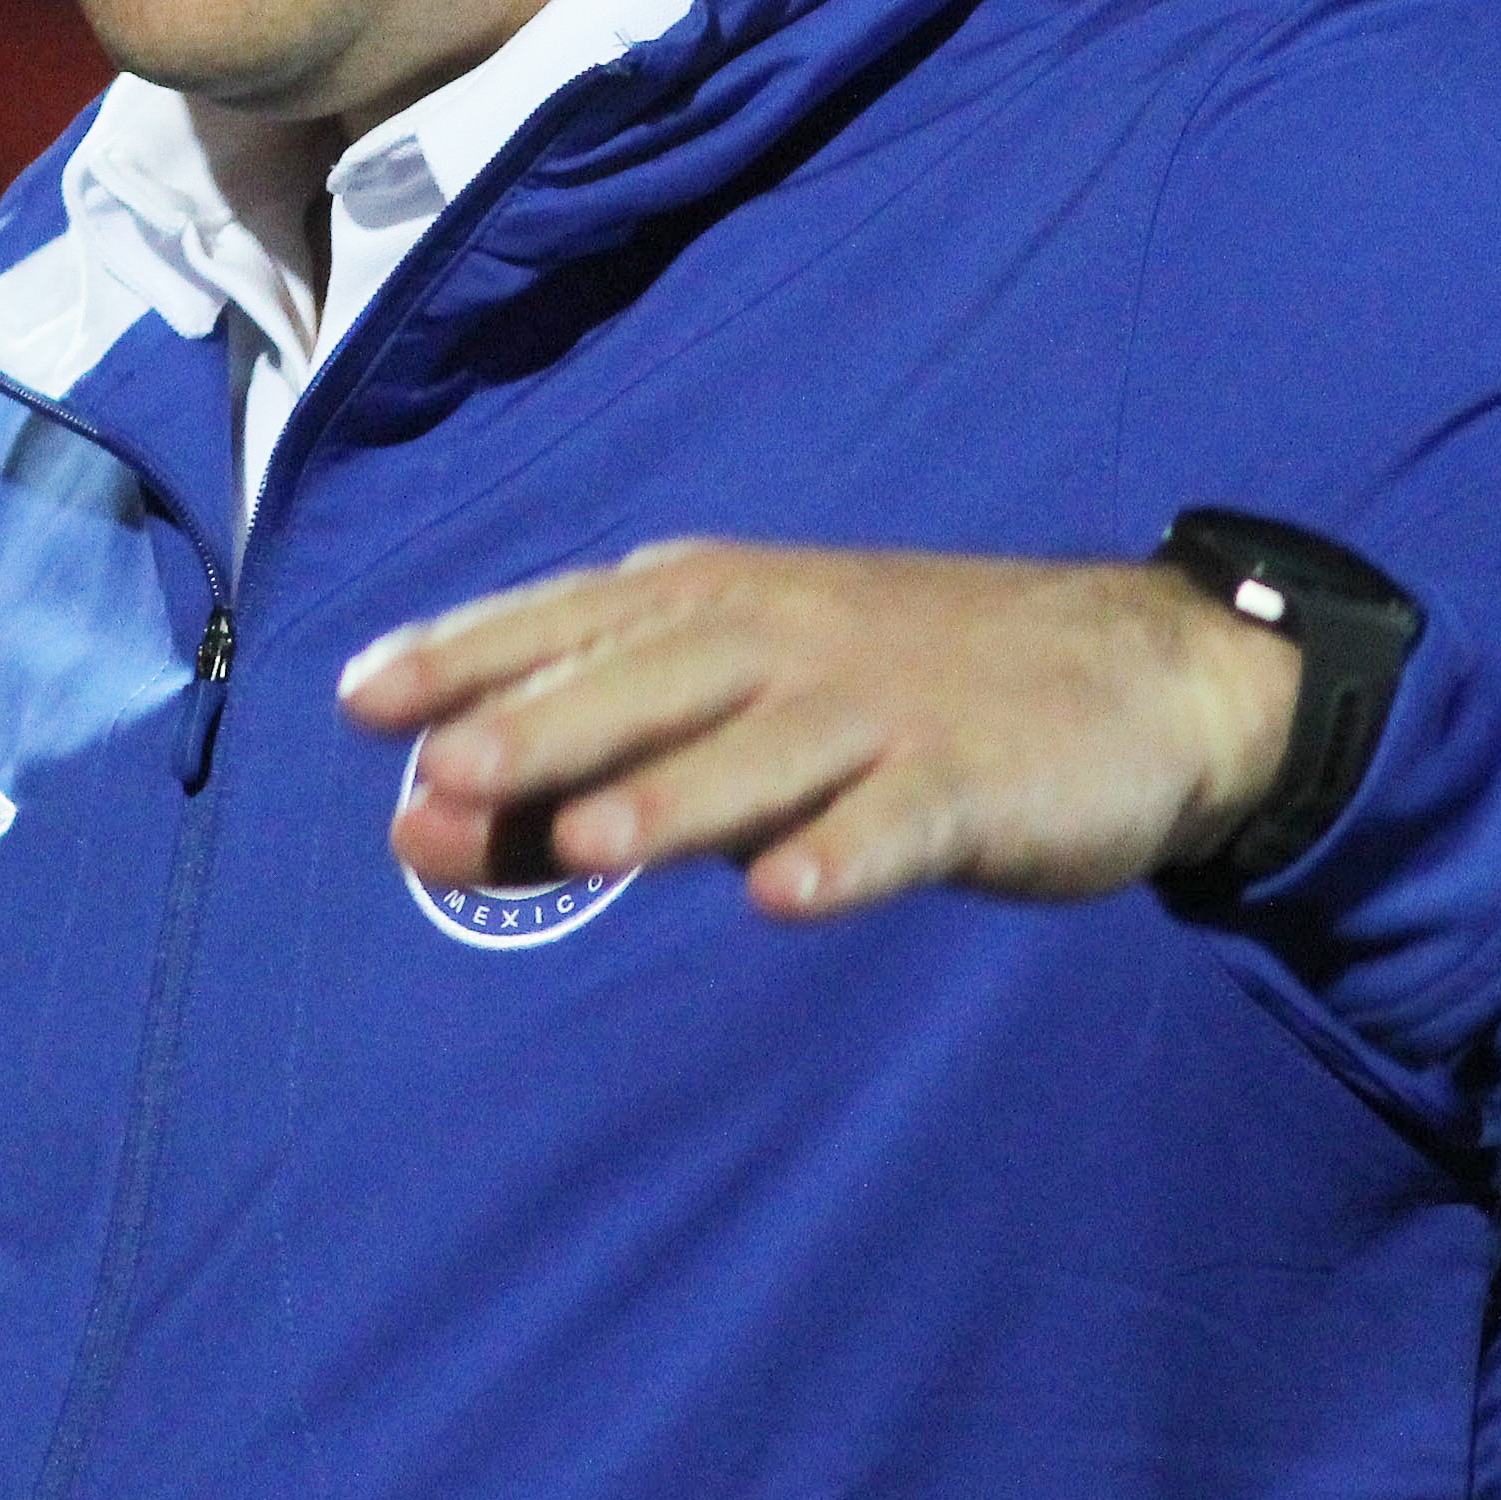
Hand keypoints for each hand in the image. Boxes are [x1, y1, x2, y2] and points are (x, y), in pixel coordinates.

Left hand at [335, 540, 1303, 919]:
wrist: (1141, 674)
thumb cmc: (893, 693)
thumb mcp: (733, 715)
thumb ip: (582, 774)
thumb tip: (415, 822)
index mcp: (719, 604)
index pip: (572, 622)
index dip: (469, 654)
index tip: (360, 697)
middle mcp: (789, 639)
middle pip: (655, 678)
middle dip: (549, 723)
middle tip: (447, 773)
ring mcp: (887, 707)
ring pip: (767, 749)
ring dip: (679, 794)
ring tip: (589, 845)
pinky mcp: (977, 778)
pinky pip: (905, 819)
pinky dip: (849, 850)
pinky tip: (790, 895)